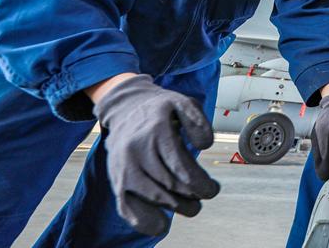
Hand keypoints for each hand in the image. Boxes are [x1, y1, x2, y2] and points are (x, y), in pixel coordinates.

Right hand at [93, 74, 219, 235]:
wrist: (124, 107)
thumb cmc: (159, 109)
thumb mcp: (182, 103)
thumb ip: (198, 121)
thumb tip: (205, 145)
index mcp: (156, 131)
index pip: (180, 167)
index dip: (200, 184)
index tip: (212, 189)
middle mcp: (136, 149)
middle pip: (170, 184)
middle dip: (193, 195)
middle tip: (205, 193)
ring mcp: (123, 166)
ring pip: (152, 196)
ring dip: (177, 206)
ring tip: (192, 206)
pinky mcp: (116, 178)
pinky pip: (126, 206)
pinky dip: (143, 220)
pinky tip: (160, 225)